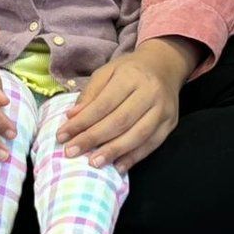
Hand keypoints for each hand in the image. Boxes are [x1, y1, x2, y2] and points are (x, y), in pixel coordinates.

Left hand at [58, 37, 198, 173]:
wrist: (164, 66)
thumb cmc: (129, 71)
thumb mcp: (106, 73)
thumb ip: (90, 95)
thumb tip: (71, 117)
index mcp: (130, 76)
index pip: (103, 104)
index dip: (82, 122)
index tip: (62, 136)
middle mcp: (150, 92)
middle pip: (120, 120)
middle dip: (94, 139)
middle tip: (72, 153)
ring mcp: (163, 109)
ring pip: (138, 135)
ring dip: (114, 151)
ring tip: (93, 163)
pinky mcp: (171, 123)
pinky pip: (152, 144)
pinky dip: (134, 157)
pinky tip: (118, 166)